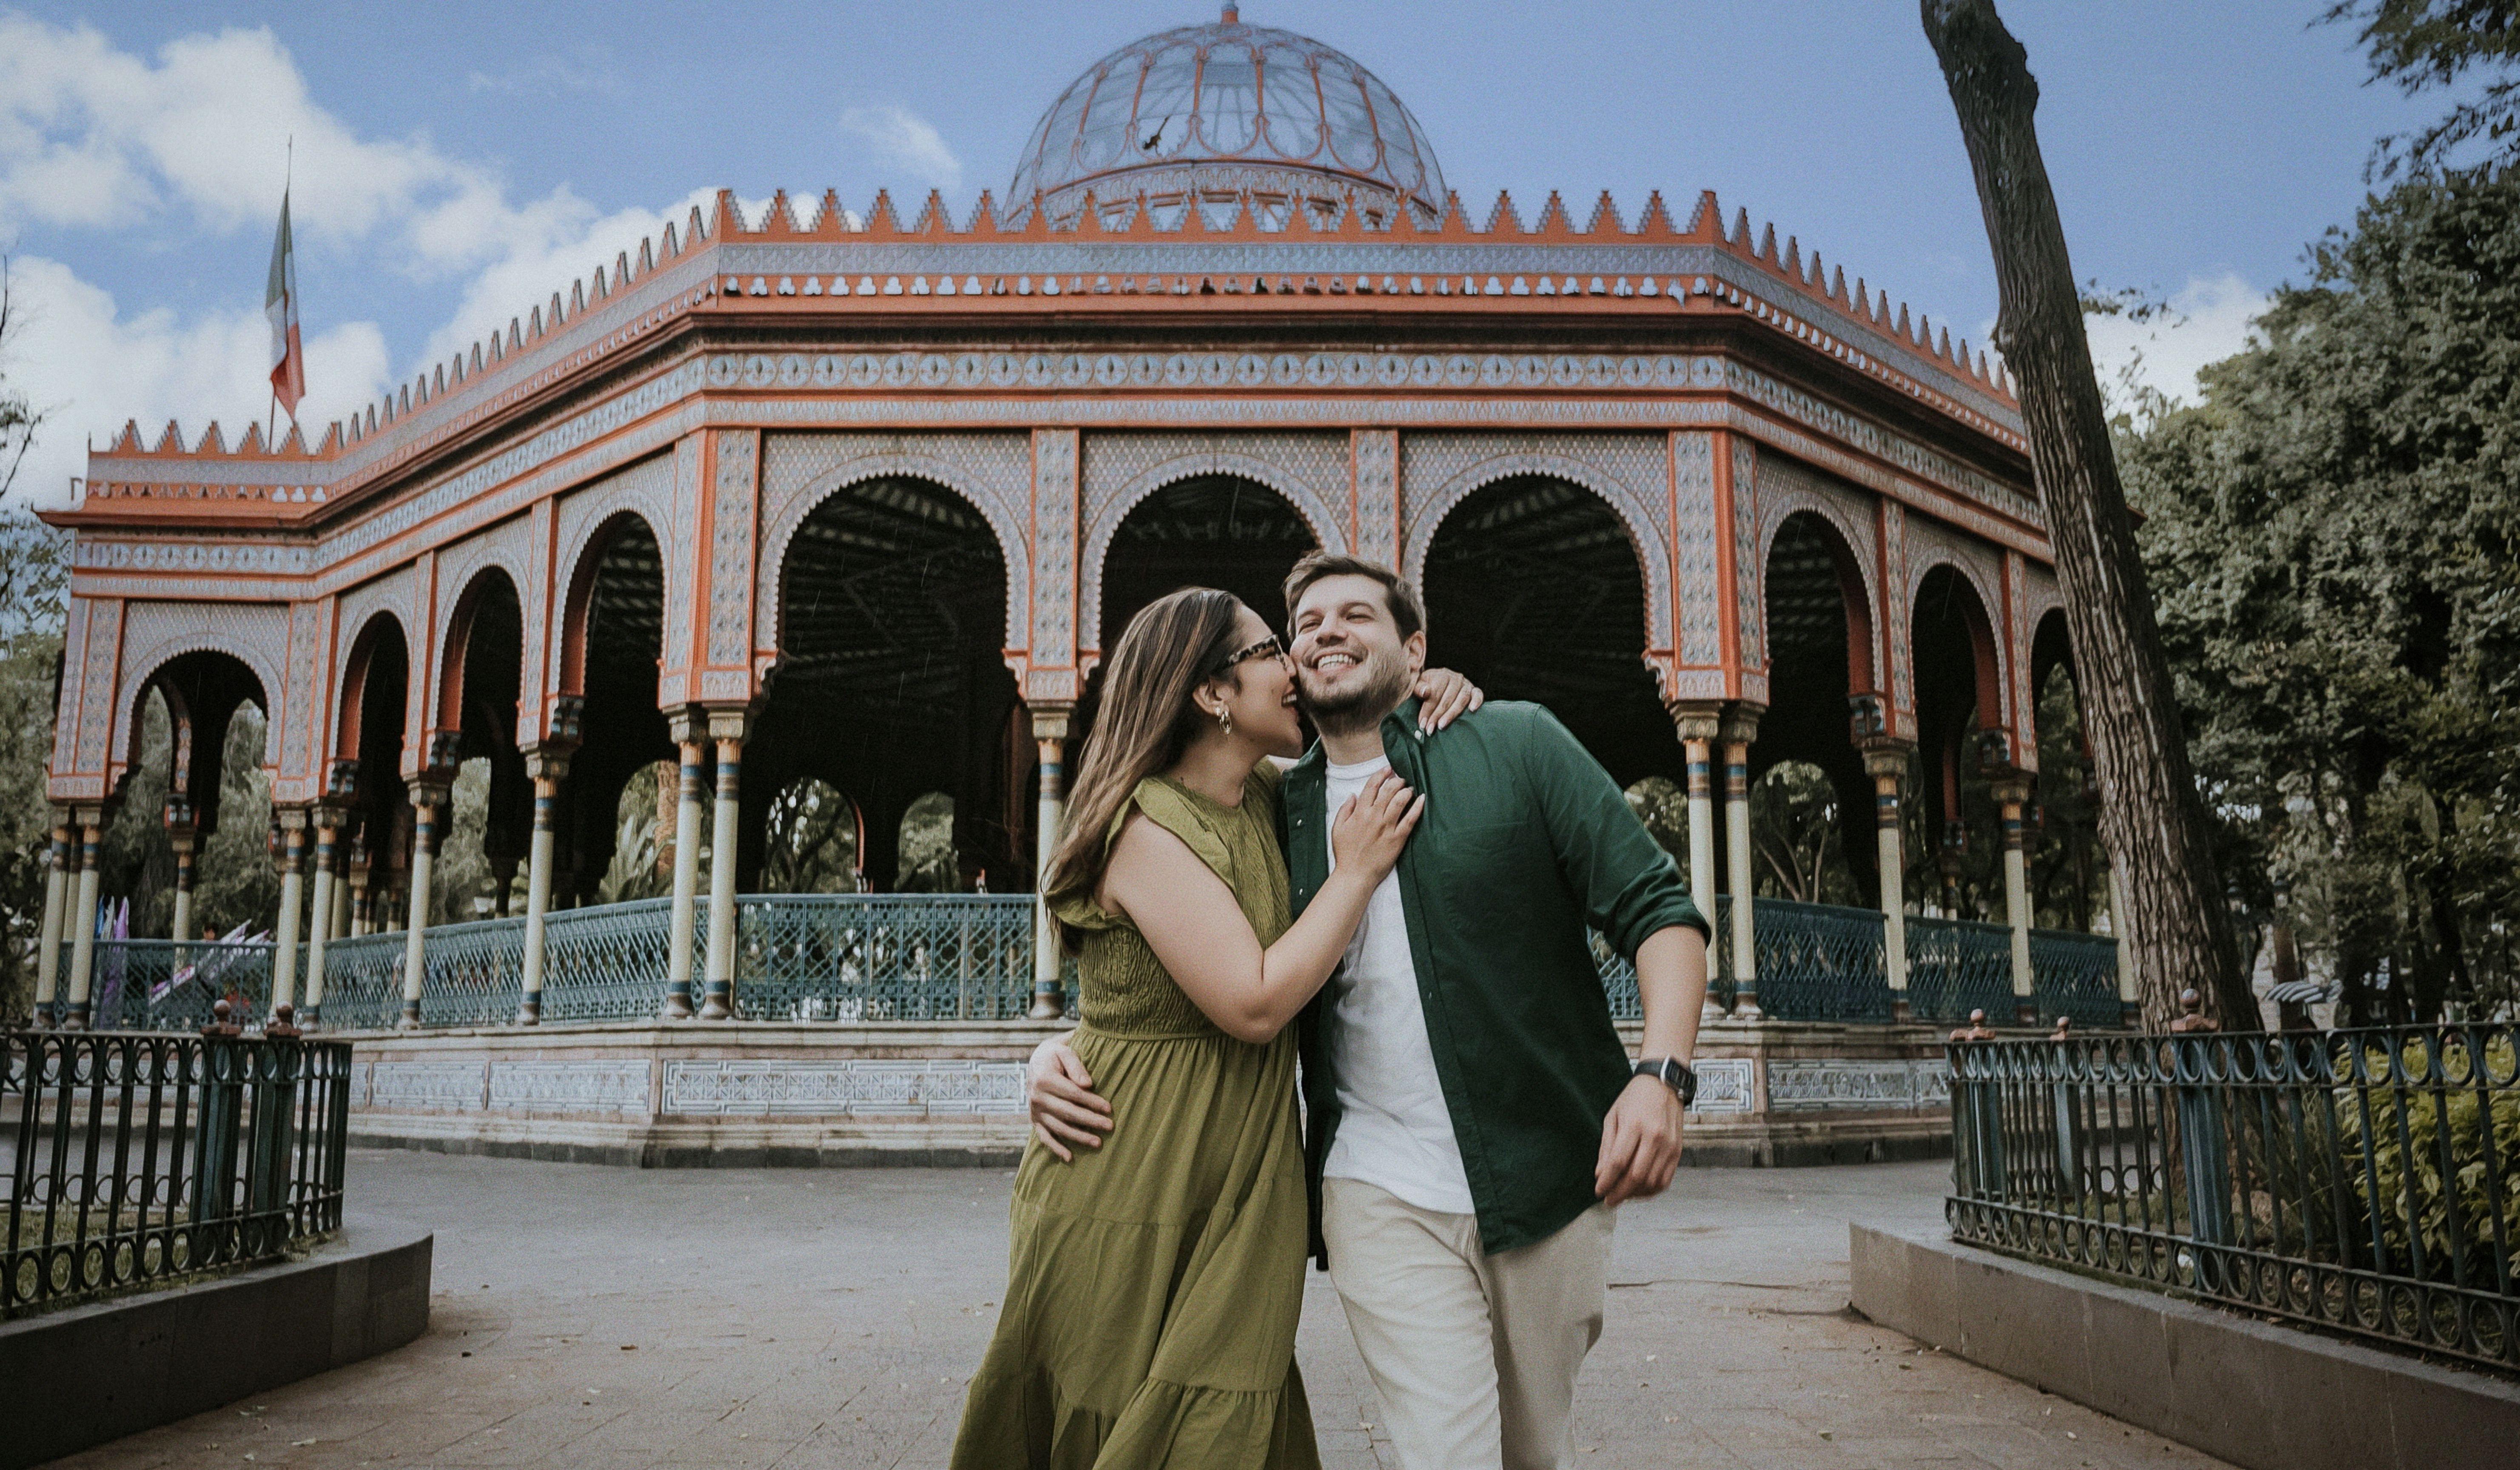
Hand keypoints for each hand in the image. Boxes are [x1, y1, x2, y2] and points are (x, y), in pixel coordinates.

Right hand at [1027, 1033, 1110, 1161]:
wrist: (1037, 1061)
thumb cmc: (1056, 1056)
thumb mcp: (1064, 1052)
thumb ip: (1076, 1066)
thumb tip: (1087, 1084)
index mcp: (1044, 1079)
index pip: (1073, 1094)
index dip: (1092, 1102)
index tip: (1109, 1108)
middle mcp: (1037, 1097)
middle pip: (1068, 1112)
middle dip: (1090, 1120)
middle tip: (1110, 1126)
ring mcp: (1035, 1111)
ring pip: (1059, 1127)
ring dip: (1078, 1137)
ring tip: (1098, 1142)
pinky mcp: (1035, 1120)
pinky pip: (1044, 1137)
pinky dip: (1055, 1148)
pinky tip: (1069, 1157)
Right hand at [1329, 769, 1424, 882]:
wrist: (1355, 875)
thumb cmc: (1345, 853)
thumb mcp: (1337, 829)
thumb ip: (1345, 810)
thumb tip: (1353, 795)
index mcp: (1359, 813)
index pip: (1372, 787)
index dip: (1381, 775)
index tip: (1387, 770)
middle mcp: (1374, 817)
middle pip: (1388, 791)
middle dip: (1396, 781)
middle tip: (1400, 779)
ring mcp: (1387, 827)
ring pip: (1399, 801)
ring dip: (1406, 790)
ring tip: (1409, 788)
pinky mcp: (1398, 838)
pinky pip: (1410, 819)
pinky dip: (1417, 807)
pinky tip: (1422, 799)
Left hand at [1411, 668, 1484, 732]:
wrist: (1437, 681)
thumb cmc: (1427, 685)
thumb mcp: (1419, 684)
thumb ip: (1418, 688)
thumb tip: (1425, 692)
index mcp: (1441, 675)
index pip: (1435, 693)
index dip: (1428, 709)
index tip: (1422, 722)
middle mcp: (1455, 678)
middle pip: (1447, 699)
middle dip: (1437, 716)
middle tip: (1430, 728)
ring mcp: (1466, 684)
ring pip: (1460, 700)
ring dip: (1451, 714)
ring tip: (1441, 725)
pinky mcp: (1474, 690)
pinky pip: (1478, 694)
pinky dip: (1477, 701)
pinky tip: (1472, 710)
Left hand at [1595, 1073, 1684, 1204]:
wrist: (1664, 1084)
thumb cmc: (1634, 1098)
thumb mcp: (1613, 1116)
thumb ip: (1606, 1146)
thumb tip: (1600, 1174)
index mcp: (1634, 1125)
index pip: (1619, 1162)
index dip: (1607, 1181)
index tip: (1598, 1191)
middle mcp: (1654, 1137)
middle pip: (1636, 1175)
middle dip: (1620, 1193)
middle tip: (1609, 1201)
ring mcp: (1669, 1145)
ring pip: (1652, 1181)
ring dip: (1635, 1194)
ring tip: (1623, 1195)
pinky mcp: (1678, 1151)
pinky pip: (1666, 1179)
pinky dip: (1651, 1190)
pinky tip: (1639, 1190)